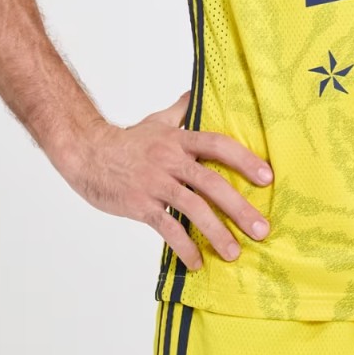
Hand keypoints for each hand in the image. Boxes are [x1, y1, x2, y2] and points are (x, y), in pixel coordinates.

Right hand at [59, 90, 272, 271]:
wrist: (86, 153)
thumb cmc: (126, 140)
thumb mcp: (157, 121)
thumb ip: (181, 110)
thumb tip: (198, 91)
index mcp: (179, 140)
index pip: (218, 145)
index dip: (245, 160)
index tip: (267, 178)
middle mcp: (170, 160)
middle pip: (212, 183)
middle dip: (239, 208)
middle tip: (261, 229)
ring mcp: (155, 183)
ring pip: (193, 208)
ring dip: (217, 233)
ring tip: (234, 253)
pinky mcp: (140, 205)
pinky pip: (167, 228)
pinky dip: (184, 247)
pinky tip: (197, 263)